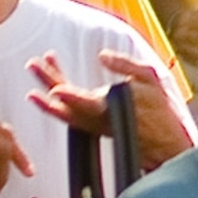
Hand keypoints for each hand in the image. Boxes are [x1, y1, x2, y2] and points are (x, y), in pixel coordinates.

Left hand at [28, 50, 196, 170]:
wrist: (164, 142)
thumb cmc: (160, 110)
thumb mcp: (150, 78)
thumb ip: (126, 65)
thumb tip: (102, 55)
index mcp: (113, 106)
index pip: (88, 102)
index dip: (71, 96)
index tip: (55, 90)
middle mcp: (99, 119)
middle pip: (68, 105)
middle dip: (49, 83)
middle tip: (33, 65)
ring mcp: (94, 126)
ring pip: (65, 113)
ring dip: (47, 96)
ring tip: (34, 73)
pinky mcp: (93, 128)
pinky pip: (70, 116)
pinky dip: (58, 101)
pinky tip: (53, 87)